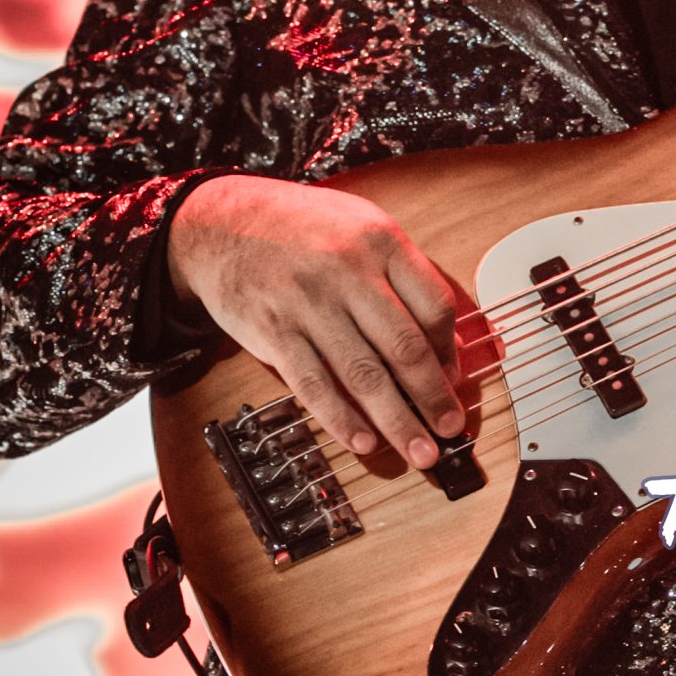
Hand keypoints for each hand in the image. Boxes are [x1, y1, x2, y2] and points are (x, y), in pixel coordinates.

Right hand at [166, 176, 465, 467]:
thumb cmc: (299, 228)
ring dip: (397, 422)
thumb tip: (446, 342)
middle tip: (450, 429)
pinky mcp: (274, 331)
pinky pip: (314, 384)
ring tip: (420, 451)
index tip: (455, 380)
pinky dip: (342, 419)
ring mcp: (308, 303)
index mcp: (380, 242)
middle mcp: (347, 271)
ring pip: (364, 374)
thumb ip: (402, 277)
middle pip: (405, 347)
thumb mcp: (361, 228)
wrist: (219, 223)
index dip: (451, 351)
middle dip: (434, 398)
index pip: (434, 305)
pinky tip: (364, 442)